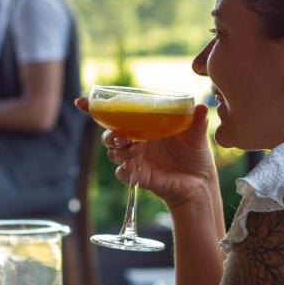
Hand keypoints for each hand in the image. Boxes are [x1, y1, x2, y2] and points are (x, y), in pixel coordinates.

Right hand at [76, 98, 217, 210]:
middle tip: (120, 135)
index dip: (96, 107)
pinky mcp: (138, 176)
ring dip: (116, 150)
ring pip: (113, 152)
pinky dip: (123, 170)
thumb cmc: (196, 154)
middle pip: (110, 133)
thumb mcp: (197, 134)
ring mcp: (136, 158)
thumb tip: (202, 107)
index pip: (118, 114)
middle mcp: (137, 140)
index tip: (81, 102)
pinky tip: (131, 168)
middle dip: (108, 133)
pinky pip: (122, 173)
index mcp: (145, 124)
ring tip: (131, 149)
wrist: (200, 182)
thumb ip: (197, 121)